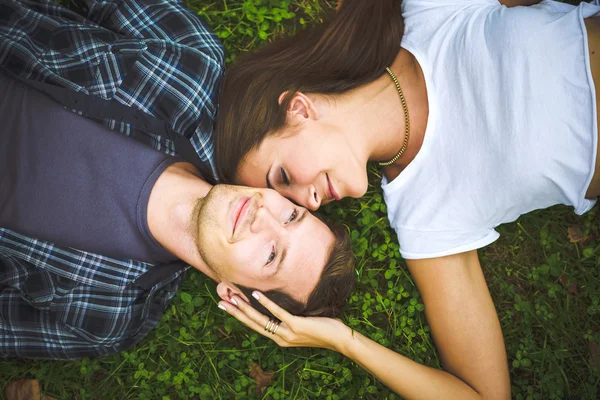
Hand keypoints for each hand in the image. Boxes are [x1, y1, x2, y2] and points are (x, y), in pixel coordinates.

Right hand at [219, 291, 349, 352]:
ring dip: (245, 308)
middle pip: (252, 324)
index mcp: (280, 338)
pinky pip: (278, 313)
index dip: (241, 316)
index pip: (255, 326)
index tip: (228, 306)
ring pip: (260, 320)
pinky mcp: (296, 326)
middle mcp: (280, 338)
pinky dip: (266, 303)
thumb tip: (280, 306)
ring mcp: (287, 333)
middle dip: (235, 312)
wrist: (339, 339)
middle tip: (220, 303)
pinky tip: (256, 294)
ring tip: (233, 298)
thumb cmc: (323, 330)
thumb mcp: (301, 326)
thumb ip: (289, 319)